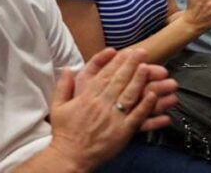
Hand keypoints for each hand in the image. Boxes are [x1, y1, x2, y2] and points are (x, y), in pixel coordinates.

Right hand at [50, 49, 172, 169]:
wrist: (70, 157)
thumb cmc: (64, 133)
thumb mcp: (57, 106)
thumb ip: (63, 86)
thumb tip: (66, 69)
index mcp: (87, 97)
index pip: (104, 75)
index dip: (117, 62)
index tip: (126, 52)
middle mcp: (101, 105)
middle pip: (119, 81)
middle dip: (131, 65)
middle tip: (142, 53)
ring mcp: (113, 119)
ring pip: (129, 95)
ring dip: (140, 80)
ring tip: (148, 68)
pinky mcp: (122, 133)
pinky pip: (137, 116)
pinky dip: (146, 106)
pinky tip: (153, 96)